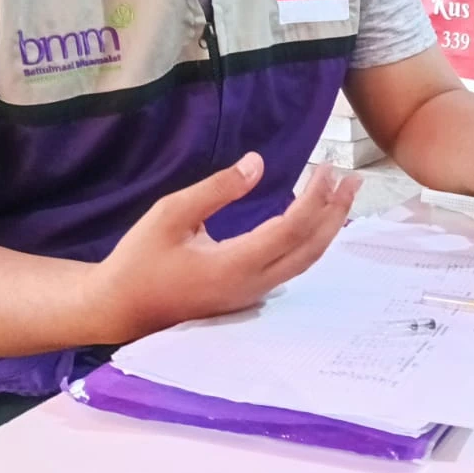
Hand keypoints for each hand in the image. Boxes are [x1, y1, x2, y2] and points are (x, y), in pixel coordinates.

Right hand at [88, 154, 360, 341]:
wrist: (120, 309)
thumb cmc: (140, 260)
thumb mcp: (170, 215)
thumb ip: (216, 189)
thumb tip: (257, 163)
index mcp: (234, 265)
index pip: (291, 228)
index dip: (315, 196)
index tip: (326, 167)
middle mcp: (252, 284)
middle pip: (311, 248)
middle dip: (336, 211)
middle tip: (353, 177)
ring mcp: (253, 294)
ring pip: (305, 260)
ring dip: (328, 226)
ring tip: (344, 195)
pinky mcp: (249, 294)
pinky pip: (293, 265)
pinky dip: (311, 239)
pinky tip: (316, 218)